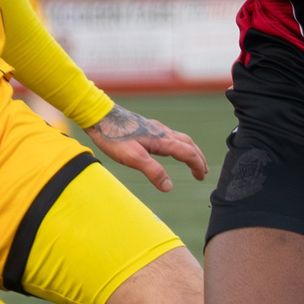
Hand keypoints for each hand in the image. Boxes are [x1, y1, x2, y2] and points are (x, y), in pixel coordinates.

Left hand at [86, 104, 206, 192]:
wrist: (100, 116)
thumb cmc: (114, 137)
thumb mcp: (133, 158)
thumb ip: (153, 171)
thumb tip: (169, 187)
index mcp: (162, 139)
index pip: (187, 153)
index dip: (197, 165)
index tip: (201, 177)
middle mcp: (162, 132)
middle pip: (188, 144)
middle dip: (198, 158)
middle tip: (203, 171)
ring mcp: (154, 128)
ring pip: (179, 138)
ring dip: (189, 150)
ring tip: (192, 160)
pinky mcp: (146, 127)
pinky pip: (169, 136)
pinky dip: (178, 145)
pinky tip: (169, 149)